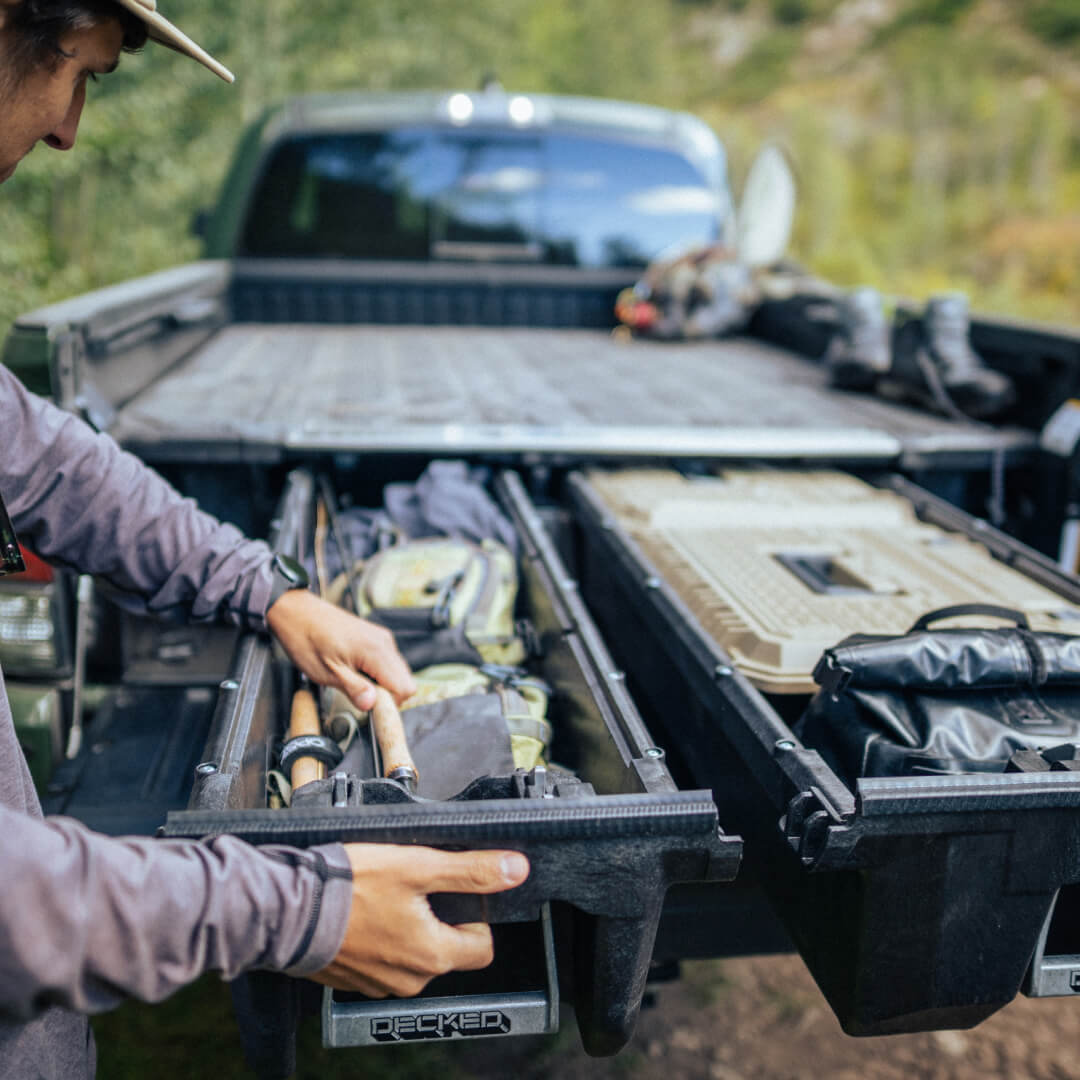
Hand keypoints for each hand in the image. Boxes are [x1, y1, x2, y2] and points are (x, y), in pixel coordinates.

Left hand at [266, 589, 414, 709]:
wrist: (295, 612)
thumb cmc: (306, 639)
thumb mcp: (327, 672)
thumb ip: (354, 689)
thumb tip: (372, 705)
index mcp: (376, 651)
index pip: (405, 688)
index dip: (389, 703)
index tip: (369, 707)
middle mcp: (384, 642)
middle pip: (405, 681)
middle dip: (386, 695)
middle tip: (359, 697)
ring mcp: (381, 638)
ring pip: (397, 673)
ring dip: (380, 685)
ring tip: (353, 682)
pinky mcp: (375, 638)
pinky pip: (387, 663)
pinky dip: (375, 673)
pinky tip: (354, 672)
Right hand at [311, 845, 529, 997]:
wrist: (286, 910)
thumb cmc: (349, 888)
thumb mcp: (419, 866)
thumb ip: (471, 871)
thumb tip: (516, 870)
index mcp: (432, 956)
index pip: (482, 947)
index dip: (475, 915)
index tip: (453, 891)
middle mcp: (409, 980)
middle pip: (447, 949)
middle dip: (439, 918)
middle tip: (415, 886)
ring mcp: (378, 984)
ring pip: (413, 953)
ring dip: (407, 927)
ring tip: (384, 896)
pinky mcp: (352, 979)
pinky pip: (381, 959)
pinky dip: (379, 937)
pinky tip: (363, 912)